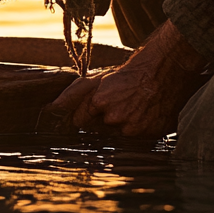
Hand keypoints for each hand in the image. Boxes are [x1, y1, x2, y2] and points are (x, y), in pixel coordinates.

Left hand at [45, 20, 207, 136]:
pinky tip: (143, 115)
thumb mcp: (99, 78)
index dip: (85, 116)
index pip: (81, 121)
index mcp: (98, 102)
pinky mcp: (147, 136)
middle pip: (101, 128)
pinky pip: (136, 140)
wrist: (162, 71)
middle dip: (106, 120)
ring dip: (123, 126)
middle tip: (120, 104)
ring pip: (119, 134)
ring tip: (133, 108)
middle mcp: (113, 118)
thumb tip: (52, 107)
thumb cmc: (128, 73)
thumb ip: (75, 93)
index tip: (88, 114)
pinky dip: (138, 131)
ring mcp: (131, 128)